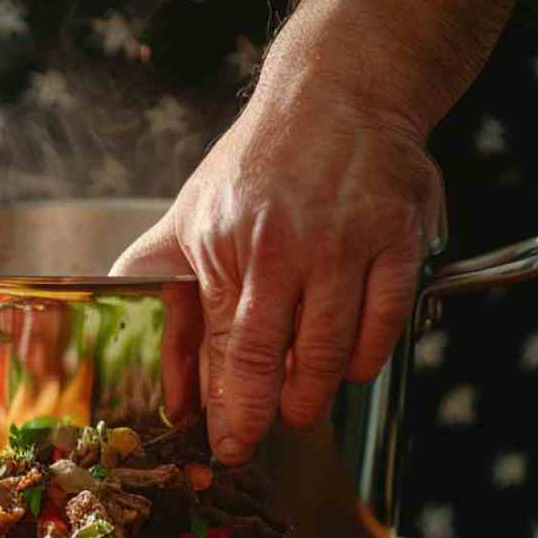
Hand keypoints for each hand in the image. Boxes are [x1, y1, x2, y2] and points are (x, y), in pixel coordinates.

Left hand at [112, 0, 505, 466]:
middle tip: (265, 432)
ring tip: (303, 405)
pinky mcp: (399, 242)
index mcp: (225, 244)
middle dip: (267, 415)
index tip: (228, 445)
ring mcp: (346, 245)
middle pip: (272, 360)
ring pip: (331, 355)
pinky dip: (365, 359)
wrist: (339, 92)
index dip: (227, 409)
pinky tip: (348, 361)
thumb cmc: (259, 161)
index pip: (225, 350)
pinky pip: (383, 328)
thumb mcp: (190, 211)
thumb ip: (157, 277)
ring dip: (315, 394)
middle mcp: (284, 246)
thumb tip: (137, 343)